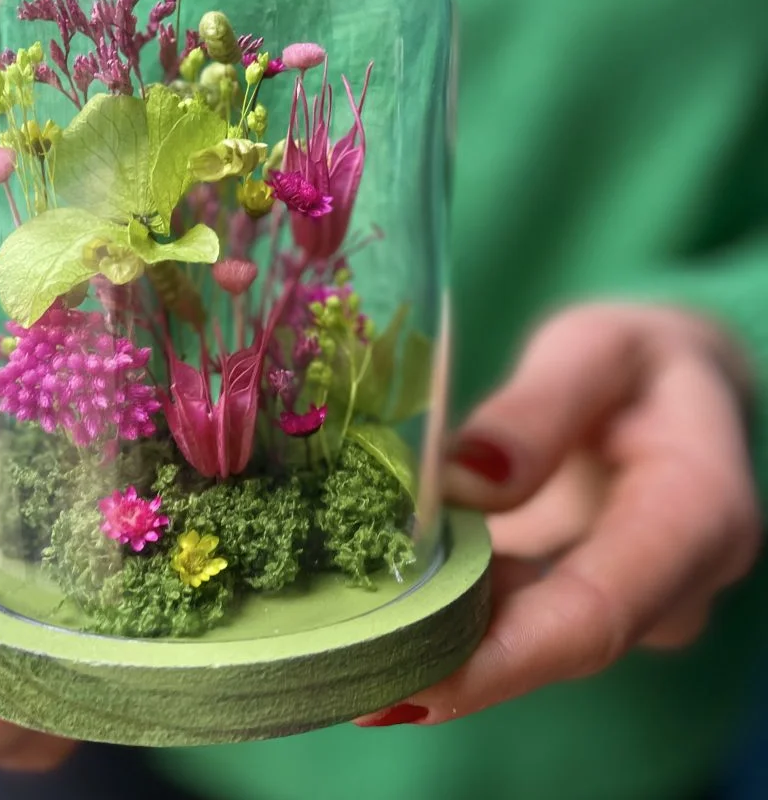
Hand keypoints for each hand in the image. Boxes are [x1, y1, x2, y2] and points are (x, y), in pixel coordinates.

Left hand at [357, 303, 762, 726]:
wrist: (676, 388)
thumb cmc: (636, 357)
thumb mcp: (595, 348)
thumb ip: (539, 406)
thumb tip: (465, 479)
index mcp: (694, 516)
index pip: (592, 614)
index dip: (498, 662)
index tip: (409, 689)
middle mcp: (673, 584)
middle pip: (550, 644)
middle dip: (446, 667)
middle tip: (342, 676)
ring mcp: (632, 602)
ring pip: (524, 637)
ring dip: (435, 642)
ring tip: (342, 647)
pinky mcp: (588, 599)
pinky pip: (516, 616)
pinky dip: (448, 609)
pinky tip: (377, 602)